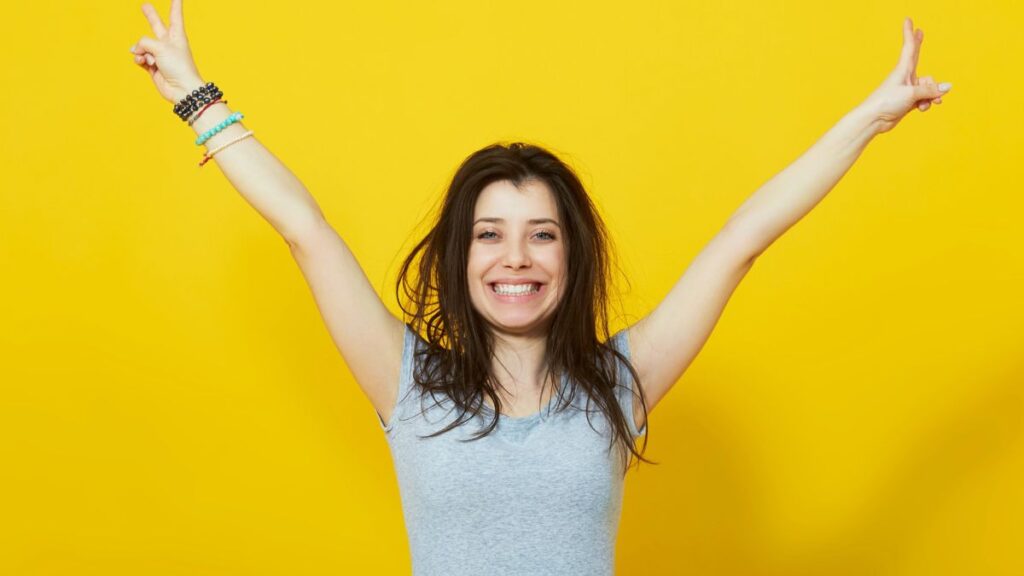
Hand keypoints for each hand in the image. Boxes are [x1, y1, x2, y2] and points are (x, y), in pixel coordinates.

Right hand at [129, 0, 204, 103]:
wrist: (182, 90)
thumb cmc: (178, 66)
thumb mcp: (161, 47)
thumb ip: (145, 42)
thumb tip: (136, 50)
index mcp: (176, 35)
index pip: (175, 16)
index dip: (175, 5)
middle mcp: (168, 43)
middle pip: (157, 25)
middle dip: (150, 16)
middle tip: (144, 5)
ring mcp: (160, 55)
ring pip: (142, 45)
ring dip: (141, 51)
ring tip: (150, 60)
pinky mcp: (153, 66)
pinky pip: (140, 57)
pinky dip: (139, 59)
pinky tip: (143, 63)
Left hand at [861, 17, 951, 133]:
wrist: (874, 120)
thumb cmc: (887, 102)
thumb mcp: (912, 93)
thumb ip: (931, 90)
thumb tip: (947, 88)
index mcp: (903, 69)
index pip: (910, 47)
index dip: (910, 34)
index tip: (908, 20)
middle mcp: (906, 77)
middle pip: (917, 58)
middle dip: (919, 45)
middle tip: (920, 32)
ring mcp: (907, 88)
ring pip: (928, 86)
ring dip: (932, 94)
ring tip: (929, 102)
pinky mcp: (908, 101)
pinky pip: (925, 98)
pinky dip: (926, 103)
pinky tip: (922, 108)